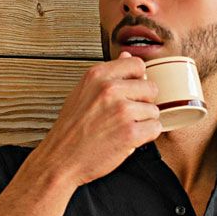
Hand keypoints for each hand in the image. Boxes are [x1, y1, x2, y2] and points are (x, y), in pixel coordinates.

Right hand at [32, 50, 162, 187]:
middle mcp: (110, 89)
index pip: (138, 64)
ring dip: (144, 122)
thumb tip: (127, 56)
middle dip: (143, 103)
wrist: (60, 159)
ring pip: (154, 110)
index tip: (129, 94)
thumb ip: (107, 75)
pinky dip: (146, 136)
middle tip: (124, 117)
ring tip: (122, 129)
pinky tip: (128, 140)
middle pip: (151, 87)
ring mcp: (122, 111)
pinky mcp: (130, 133)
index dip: (138, 80)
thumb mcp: (83, 92)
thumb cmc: (71, 129)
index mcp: (98, 75)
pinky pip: (156, 128)